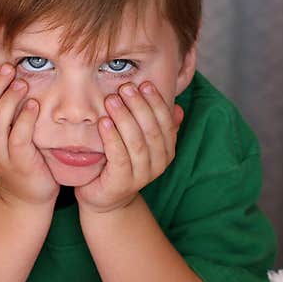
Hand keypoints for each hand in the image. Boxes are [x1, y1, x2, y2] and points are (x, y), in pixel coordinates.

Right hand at [0, 64, 58, 207]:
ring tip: (22, 84)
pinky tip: (33, 105)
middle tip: (9, 70)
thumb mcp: (0, 134)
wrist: (27, 195)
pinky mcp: (20, 164)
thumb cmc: (16, 157)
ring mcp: (0, 157)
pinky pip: (18, 138)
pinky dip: (25, 119)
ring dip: (8, 100)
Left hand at [75, 81, 183, 213]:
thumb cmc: (121, 163)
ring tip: (112, 100)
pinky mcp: (122, 183)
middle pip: (151, 131)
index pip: (166, 123)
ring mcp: (141, 176)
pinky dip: (112, 138)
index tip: (144, 84)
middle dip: (138, 106)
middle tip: (125, 88)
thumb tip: (178, 108)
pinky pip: (119, 157)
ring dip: (124, 118)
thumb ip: (157, 126)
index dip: (156, 103)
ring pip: (136, 143)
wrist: (106, 197)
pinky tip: (104, 122)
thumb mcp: (141, 142)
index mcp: (166, 151)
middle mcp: (158, 164)